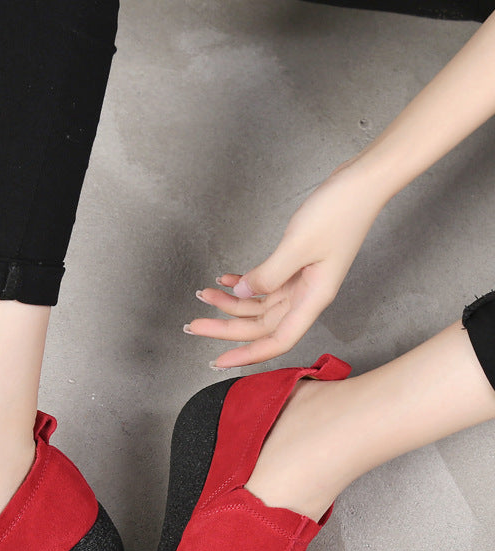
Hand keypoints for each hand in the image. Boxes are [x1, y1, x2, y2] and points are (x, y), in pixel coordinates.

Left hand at [186, 162, 386, 367]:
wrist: (362, 183)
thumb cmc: (339, 212)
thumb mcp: (298, 245)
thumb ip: (268, 274)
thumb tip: (241, 293)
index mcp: (313, 298)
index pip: (278, 340)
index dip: (248, 354)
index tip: (219, 361)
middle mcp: (306, 296)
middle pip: (261, 325)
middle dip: (225, 326)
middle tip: (193, 325)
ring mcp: (301, 282)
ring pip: (259, 305)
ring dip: (229, 302)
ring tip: (203, 294)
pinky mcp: (296, 266)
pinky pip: (264, 284)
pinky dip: (242, 282)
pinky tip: (224, 278)